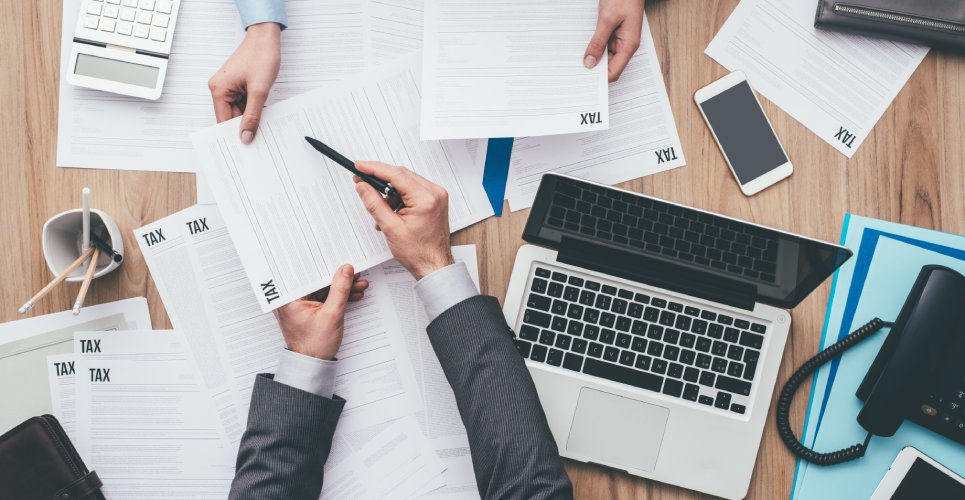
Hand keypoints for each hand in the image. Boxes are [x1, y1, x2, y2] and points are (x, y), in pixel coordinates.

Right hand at [207, 22, 280, 143]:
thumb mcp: (259, 91)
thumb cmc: (261, 56)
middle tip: (257, 141)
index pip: (223, 121)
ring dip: (251, 118)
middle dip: (244, 127)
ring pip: (239, 112)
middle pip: (231, 118)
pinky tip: (263, 114)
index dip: (233, 135)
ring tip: (263, 126)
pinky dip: (253, 110)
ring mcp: (229, 87)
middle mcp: (220, 89)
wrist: (266, 38)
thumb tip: (245, 136)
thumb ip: (252, 116)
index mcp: (219, 90)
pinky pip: (244, 104)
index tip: (243, 149)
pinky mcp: (238, 85)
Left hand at [273, 264, 368, 359]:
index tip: (340, 259)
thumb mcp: (332, 315)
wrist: (312, 366)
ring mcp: (299, 305)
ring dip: (341, 288)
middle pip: (317, 281)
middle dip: (338, 278)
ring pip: (323, 289)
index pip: (308, 274)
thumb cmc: (314, 346)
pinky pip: (323, 298)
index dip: (326, 265)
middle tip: (354, 272)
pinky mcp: (307, 310)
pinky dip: (337, 297)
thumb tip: (346, 269)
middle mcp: (290, 299)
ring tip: (359, 284)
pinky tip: (353, 294)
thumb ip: (340, 290)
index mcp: (288, 298)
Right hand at [353, 162, 453, 279]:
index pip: (396, 174)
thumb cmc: (418, 252)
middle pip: (401, 175)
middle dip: (380, 181)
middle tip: (362, 184)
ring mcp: (436, 196)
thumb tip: (363, 186)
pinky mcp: (434, 200)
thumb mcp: (390, 228)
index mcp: (426, 198)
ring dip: (390, 194)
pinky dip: (399, 199)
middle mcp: (434, 193)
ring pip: (405, 183)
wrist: (434, 265)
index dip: (374, 168)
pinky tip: (393, 213)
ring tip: (383, 213)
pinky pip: (412, 191)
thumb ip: (374, 203)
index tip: (360, 166)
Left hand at [583, 0, 644, 81]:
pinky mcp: (615, 32)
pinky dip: (594, 47)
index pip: (614, 73)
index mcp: (629, 45)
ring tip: (578, 58)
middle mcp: (626, 45)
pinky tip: (584, 45)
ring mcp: (621, 39)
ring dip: (593, 57)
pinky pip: (603, 45)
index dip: (600, 79)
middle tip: (577, 70)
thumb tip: (590, 63)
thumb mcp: (607, 20)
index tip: (584, 80)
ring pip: (605, 56)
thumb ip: (598, 42)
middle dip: (594, 69)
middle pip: (609, 67)